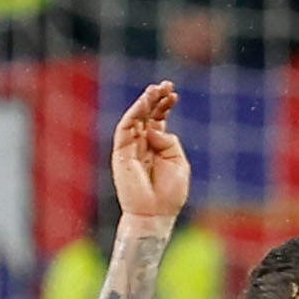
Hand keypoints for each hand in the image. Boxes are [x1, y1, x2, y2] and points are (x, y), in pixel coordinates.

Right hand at [110, 82, 190, 221]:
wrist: (154, 214)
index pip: (158, 119)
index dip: (165, 105)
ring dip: (144, 103)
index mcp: (157, 146)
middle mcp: (142, 143)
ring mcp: (130, 147)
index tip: (174, 94)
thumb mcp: (178, 163)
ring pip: (135, 118)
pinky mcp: (120, 152)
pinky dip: (134, 115)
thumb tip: (155, 129)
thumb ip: (169, 142)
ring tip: (154, 90)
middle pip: (147, 115)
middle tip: (165, 84)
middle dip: (155, 98)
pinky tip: (143, 104)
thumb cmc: (169, 194)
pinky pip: (125, 129)